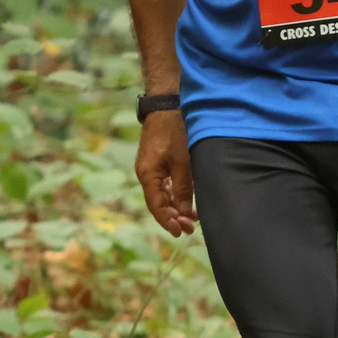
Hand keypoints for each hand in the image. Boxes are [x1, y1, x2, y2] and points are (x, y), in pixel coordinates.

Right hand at [135, 110, 196, 235]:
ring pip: (162, 194)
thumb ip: (183, 188)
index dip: (168, 221)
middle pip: (158, 202)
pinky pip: (163, 184)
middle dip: (174, 217)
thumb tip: (185, 211)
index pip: (156, 206)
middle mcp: (145, 173)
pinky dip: (174, 193)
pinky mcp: (156, 161)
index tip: (179, 232)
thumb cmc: (175, 131)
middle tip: (191, 228)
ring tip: (191, 218)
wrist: (166, 106)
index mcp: (148, 175)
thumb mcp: (183, 162)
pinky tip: (185, 200)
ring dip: (176, 206)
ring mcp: (150, 167)